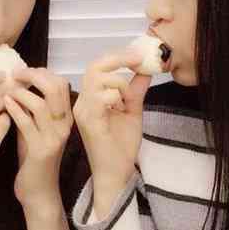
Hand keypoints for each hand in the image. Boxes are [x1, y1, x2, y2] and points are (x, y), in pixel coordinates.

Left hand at [4, 66, 73, 210]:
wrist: (39, 192)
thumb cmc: (32, 159)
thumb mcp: (34, 128)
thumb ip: (29, 108)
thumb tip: (15, 83)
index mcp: (65, 116)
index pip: (59, 82)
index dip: (40, 72)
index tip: (20, 72)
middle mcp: (64, 125)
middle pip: (54, 87)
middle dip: (32, 76)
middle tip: (13, 75)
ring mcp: (54, 137)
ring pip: (40, 103)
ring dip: (20, 93)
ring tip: (5, 91)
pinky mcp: (41, 150)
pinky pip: (27, 123)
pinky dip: (14, 110)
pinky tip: (3, 104)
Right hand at [73, 47, 151, 193]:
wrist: (117, 174)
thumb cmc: (121, 147)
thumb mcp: (133, 111)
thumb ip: (136, 90)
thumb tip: (145, 70)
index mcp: (90, 99)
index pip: (97, 67)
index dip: (118, 57)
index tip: (139, 55)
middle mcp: (82, 103)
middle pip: (94, 67)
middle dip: (118, 59)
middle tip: (139, 59)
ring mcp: (83, 112)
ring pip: (100, 79)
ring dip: (120, 84)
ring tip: (129, 102)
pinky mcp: (89, 122)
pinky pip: (102, 97)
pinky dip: (117, 98)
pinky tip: (123, 110)